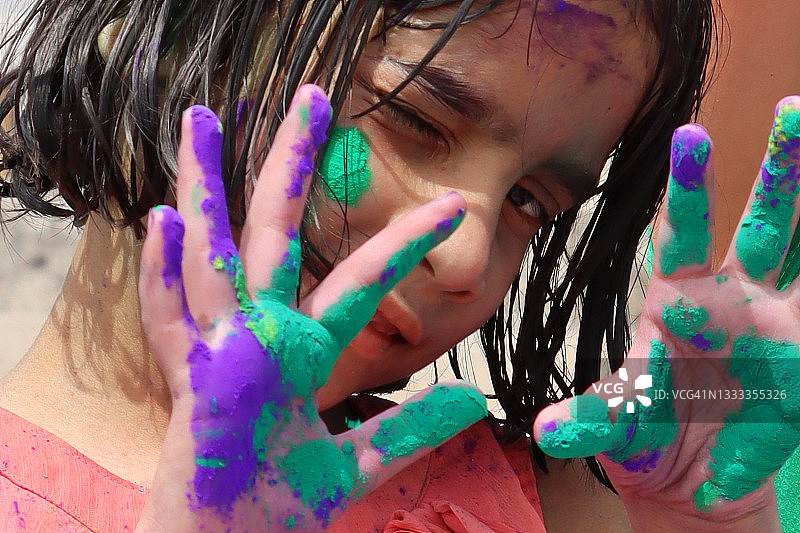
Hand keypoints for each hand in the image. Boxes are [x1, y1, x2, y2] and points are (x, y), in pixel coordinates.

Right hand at [135, 85, 486, 531]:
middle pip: (278, 235)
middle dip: (293, 166)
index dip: (406, 239)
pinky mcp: (192, 389)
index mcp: (302, 350)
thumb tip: (472, 399)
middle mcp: (261, 337)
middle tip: (312, 96)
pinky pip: (172, 327)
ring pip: (213, 258)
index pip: (361, 279)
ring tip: (203, 119)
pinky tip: (162, 221)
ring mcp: (222, 355)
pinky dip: (164, 278)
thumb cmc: (276, 509)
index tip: (452, 203)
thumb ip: (409, 428)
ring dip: (206, 189)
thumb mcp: (357, 466)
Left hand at [533, 97, 799, 531]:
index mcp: (678, 299)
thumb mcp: (617, 429)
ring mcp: (777, 324)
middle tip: (794, 108)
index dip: (689, 189)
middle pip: (763, 224)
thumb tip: (548, 432)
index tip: (691, 136)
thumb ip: (592, 422)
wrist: (689, 481)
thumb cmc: (645, 437)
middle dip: (781, 171)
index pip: (683, 233)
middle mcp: (733, 299)